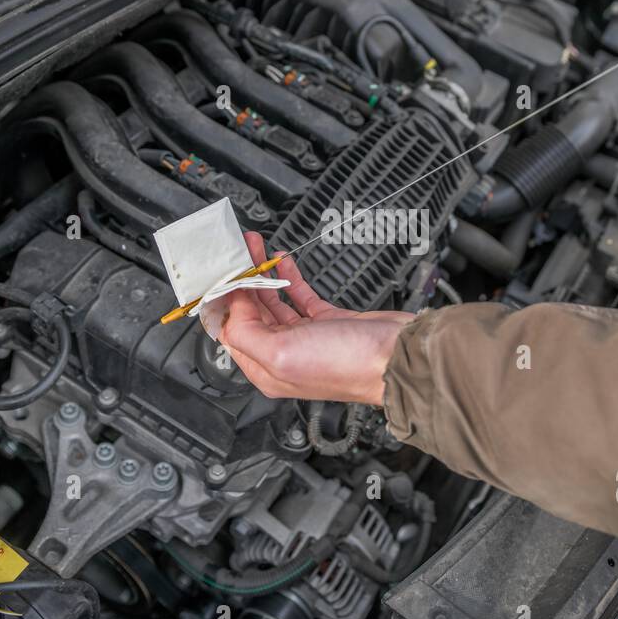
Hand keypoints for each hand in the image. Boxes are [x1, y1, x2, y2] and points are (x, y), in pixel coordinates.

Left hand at [218, 232, 415, 403]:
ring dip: (263, 274)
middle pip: (251, 312)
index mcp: (266, 369)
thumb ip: (246, 333)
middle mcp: (284, 354)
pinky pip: (300, 296)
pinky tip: (283, 262)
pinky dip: (289, 277)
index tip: (222, 272)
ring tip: (256, 249)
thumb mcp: (281, 354)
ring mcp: (307, 338)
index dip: (225, 300)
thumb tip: (232, 308)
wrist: (395, 357)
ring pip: (274, 301)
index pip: (232, 331)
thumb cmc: (346, 365)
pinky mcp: (328, 322)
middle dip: (242, 279)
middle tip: (238, 251)